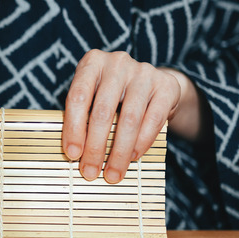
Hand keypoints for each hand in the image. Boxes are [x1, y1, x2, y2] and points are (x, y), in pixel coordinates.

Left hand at [62, 50, 202, 182]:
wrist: (154, 84)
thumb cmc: (114, 95)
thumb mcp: (94, 96)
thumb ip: (83, 117)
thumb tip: (74, 154)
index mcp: (92, 63)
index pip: (77, 97)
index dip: (73, 128)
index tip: (72, 154)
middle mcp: (117, 63)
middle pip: (102, 111)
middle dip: (95, 147)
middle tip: (90, 172)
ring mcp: (143, 72)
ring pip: (128, 119)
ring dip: (119, 152)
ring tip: (113, 174)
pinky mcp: (166, 86)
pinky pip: (153, 120)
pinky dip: (141, 143)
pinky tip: (132, 158)